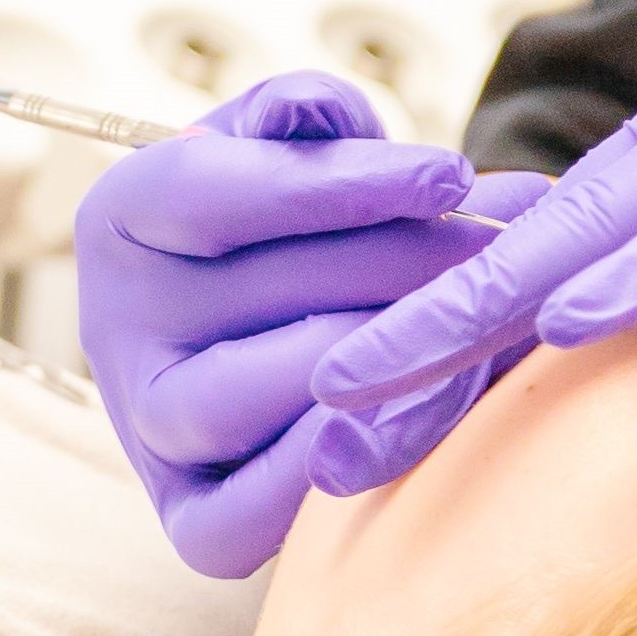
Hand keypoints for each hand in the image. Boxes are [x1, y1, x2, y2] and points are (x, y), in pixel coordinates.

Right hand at [74, 72, 548, 578]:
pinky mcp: (191, 520)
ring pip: (253, 398)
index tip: (452, 176)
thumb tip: (324, 115)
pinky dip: (334, 470)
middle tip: (520, 247)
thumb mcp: (290, 148)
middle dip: (414, 263)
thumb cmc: (291, 229)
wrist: (274, 338)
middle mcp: (116, 325)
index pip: (213, 189)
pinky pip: (247, 519)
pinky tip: (429, 415)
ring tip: (494, 328)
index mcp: (123, 215)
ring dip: (390, 361)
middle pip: (268, 292)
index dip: (341, 182)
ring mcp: (147, 429)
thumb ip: (307, 115)